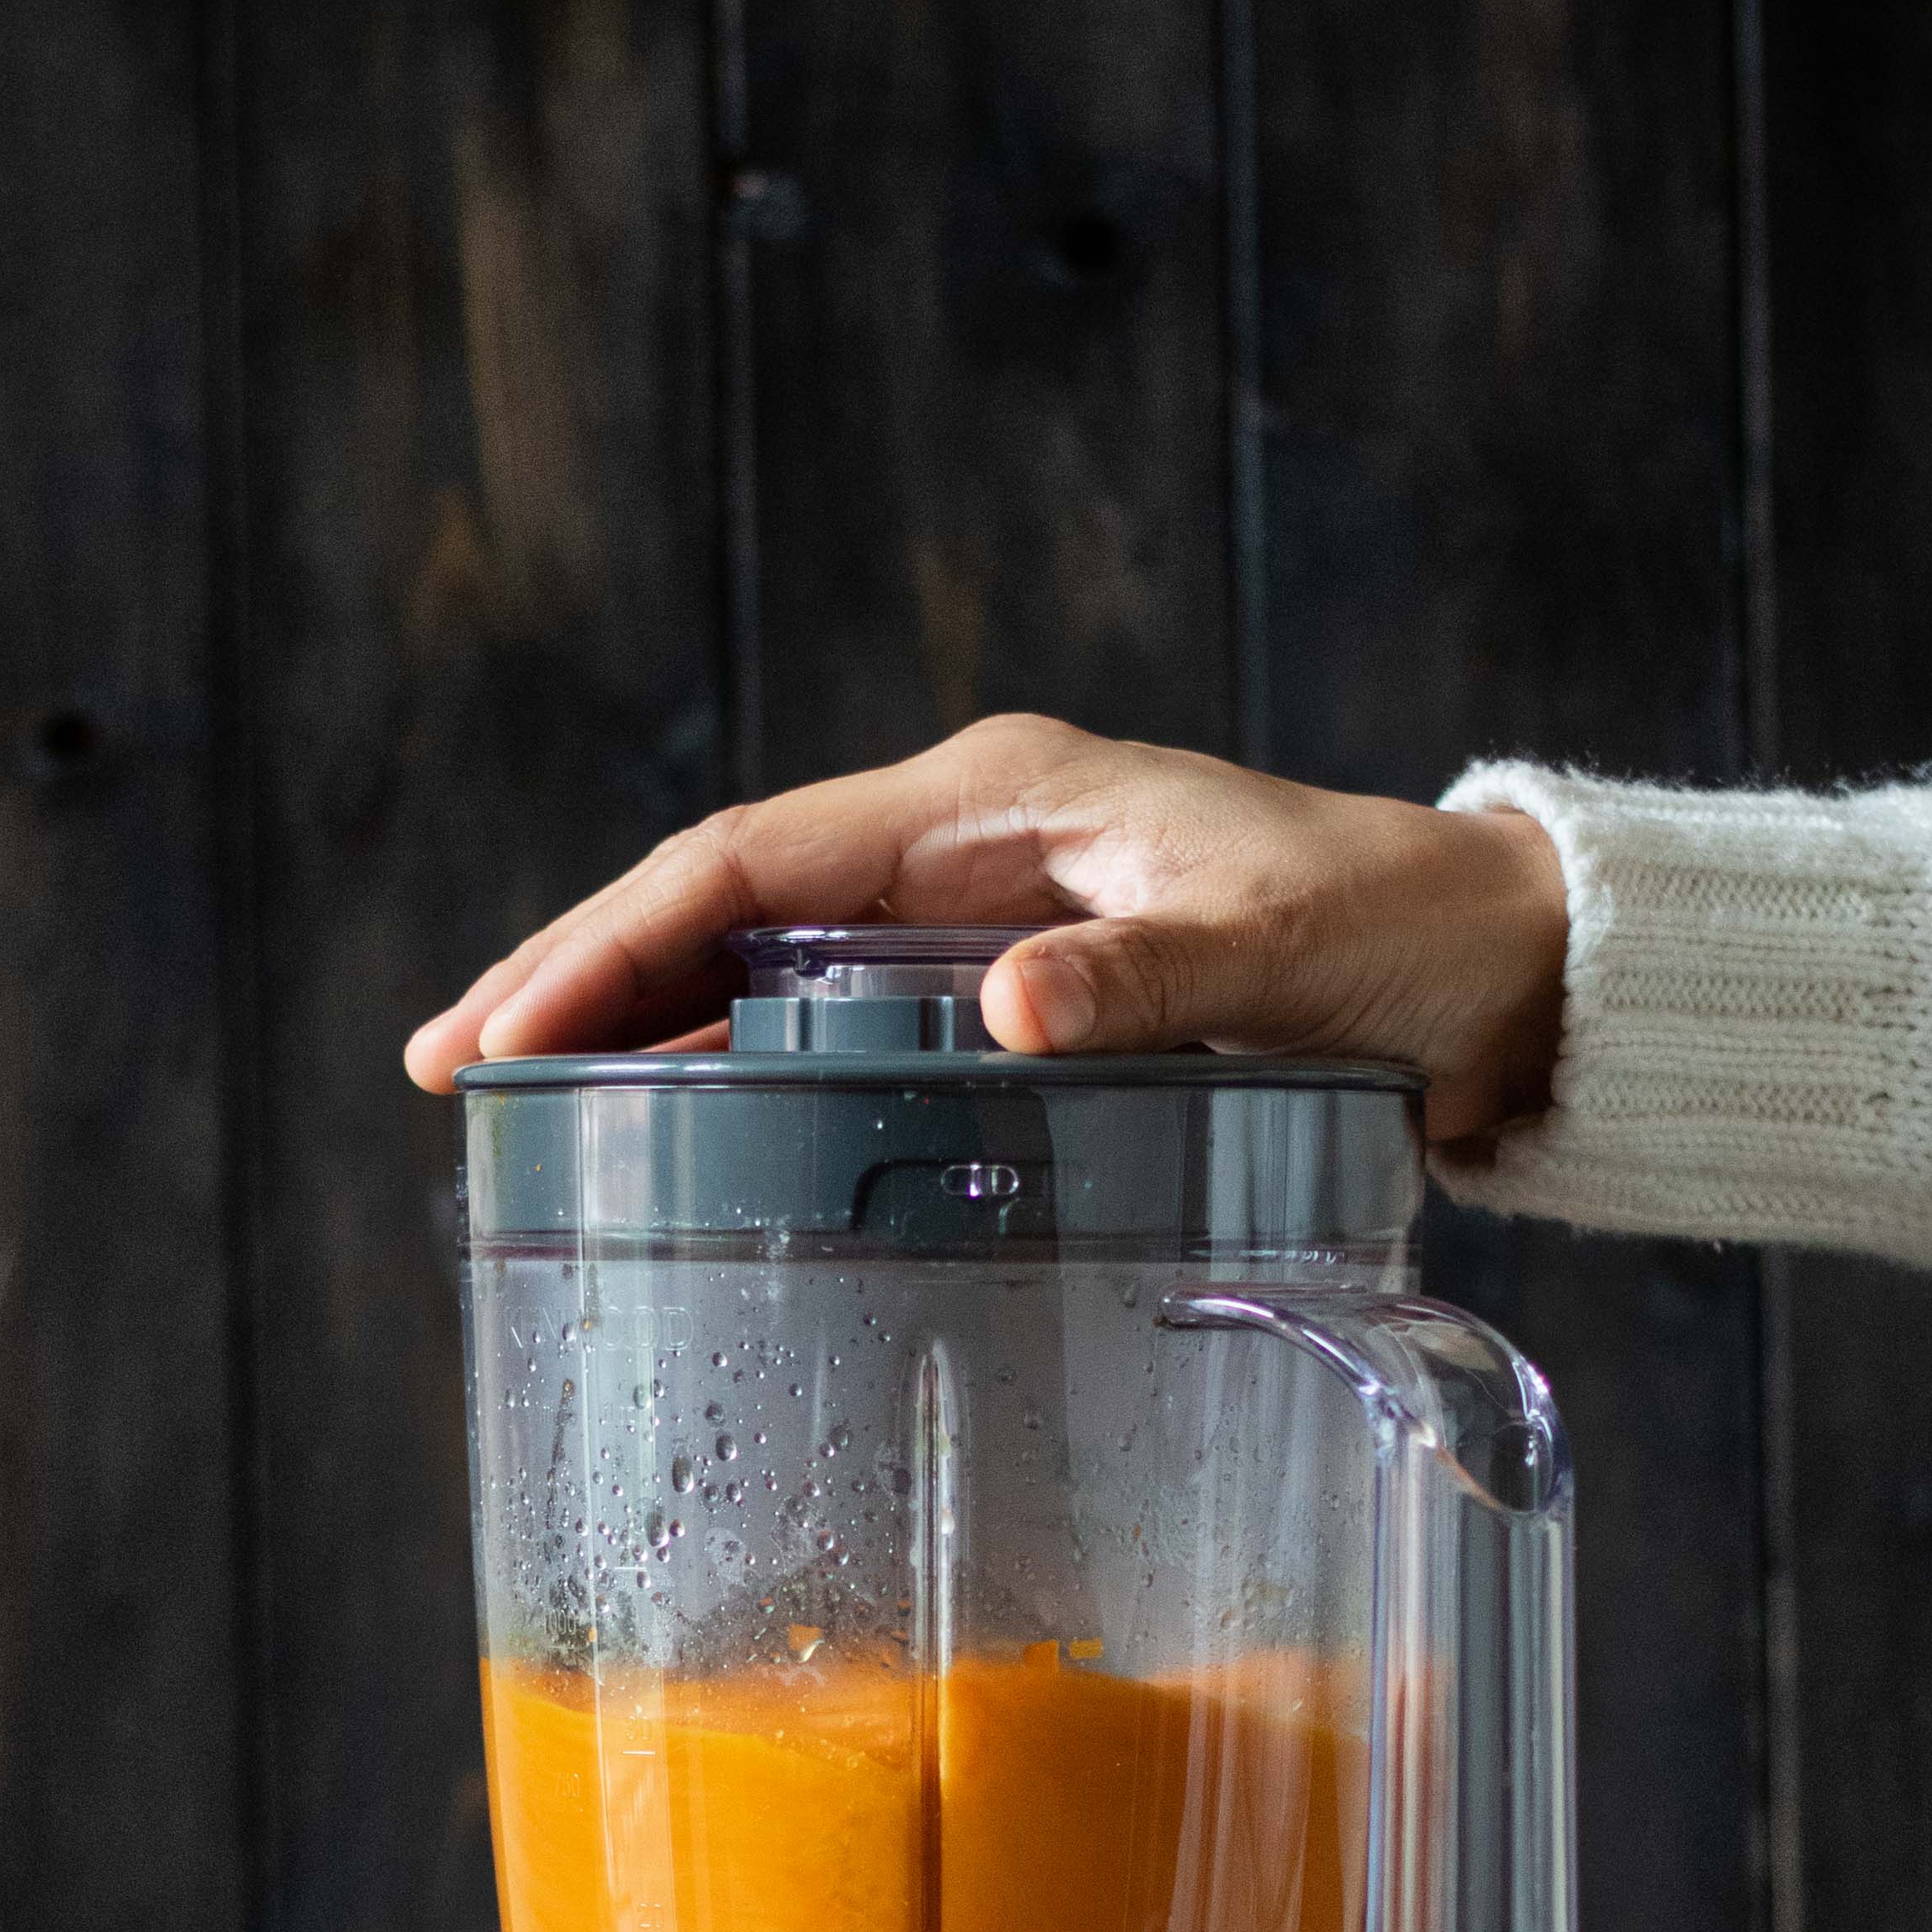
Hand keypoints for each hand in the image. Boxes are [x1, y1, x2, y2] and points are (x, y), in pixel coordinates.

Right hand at [403, 714, 1566, 1145]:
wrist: (1485, 960)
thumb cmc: (1388, 939)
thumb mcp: (1275, 955)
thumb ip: (1146, 982)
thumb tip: (1003, 1010)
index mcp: (992, 804)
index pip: (745, 859)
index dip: (617, 941)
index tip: (510, 1028)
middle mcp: (961, 844)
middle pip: (716, 899)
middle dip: (579, 978)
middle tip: (446, 1072)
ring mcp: (972, 912)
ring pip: (756, 955)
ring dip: (639, 1022)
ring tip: (512, 1107)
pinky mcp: (999, 979)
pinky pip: (826, 1012)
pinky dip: (737, 1060)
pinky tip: (673, 1127)